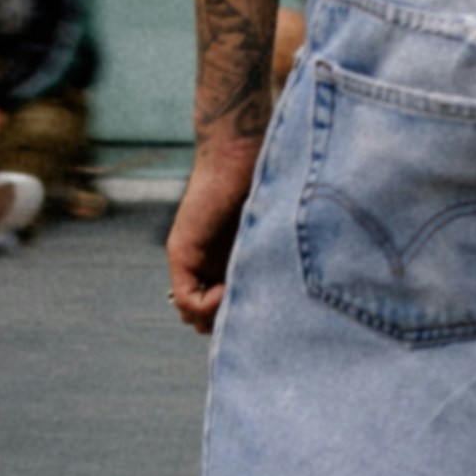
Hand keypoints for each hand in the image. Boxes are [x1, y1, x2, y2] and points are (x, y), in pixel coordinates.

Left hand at [166, 134, 262, 337]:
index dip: (241, 320)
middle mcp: (206, 264)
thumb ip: (271, 268)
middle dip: (230, 324)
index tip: (264, 313)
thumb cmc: (269, 185)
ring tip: (240, 298)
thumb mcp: (272, 239)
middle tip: (251, 312)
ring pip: (193, 314)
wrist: (242, 152)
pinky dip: (207, 305)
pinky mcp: (182, 252)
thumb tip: (294, 311)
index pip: (223, 313)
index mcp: (228, 262)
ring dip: (217, 317)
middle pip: (206, 320)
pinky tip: (227, 290)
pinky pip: (187, 299)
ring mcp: (191, 260)